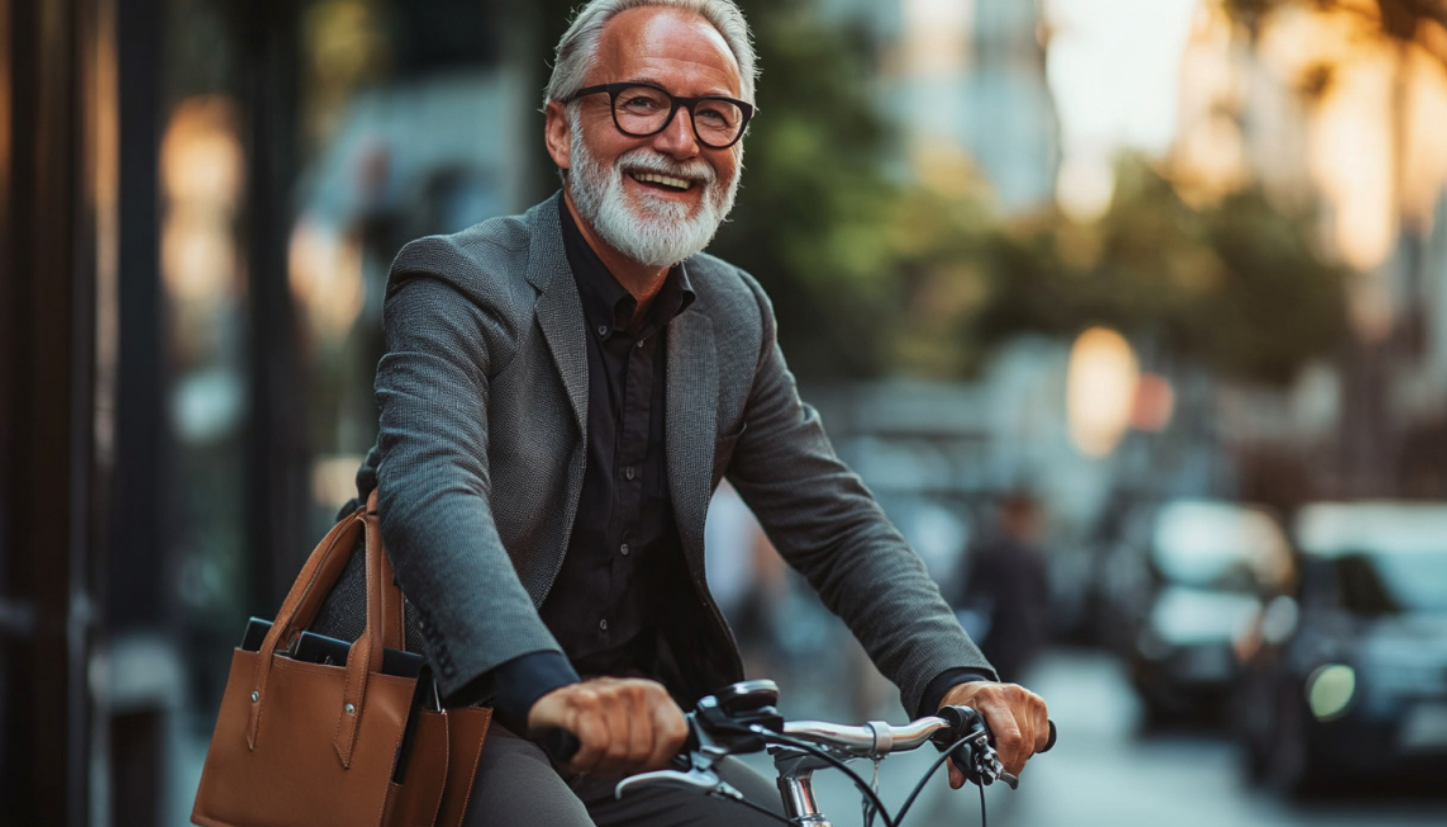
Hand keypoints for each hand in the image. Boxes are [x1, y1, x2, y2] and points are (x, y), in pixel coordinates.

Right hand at [527, 677, 687, 774]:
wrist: (551, 703)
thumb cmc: (595, 720)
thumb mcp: (630, 724)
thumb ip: (652, 742)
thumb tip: (666, 769)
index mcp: (653, 694)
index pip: (675, 733)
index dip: (659, 759)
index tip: (643, 765)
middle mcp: (634, 689)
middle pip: (642, 750)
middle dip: (621, 766)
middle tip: (606, 761)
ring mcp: (608, 693)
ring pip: (618, 751)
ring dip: (600, 765)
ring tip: (591, 757)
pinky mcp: (583, 701)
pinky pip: (596, 746)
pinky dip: (585, 761)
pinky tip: (579, 758)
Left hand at [937, 681, 1048, 787]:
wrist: (972, 687)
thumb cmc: (964, 703)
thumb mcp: (954, 724)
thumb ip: (955, 754)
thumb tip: (957, 780)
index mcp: (990, 697)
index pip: (1010, 736)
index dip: (1007, 760)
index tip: (998, 771)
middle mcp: (1012, 694)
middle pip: (1023, 742)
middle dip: (1013, 763)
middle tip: (1001, 770)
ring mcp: (1027, 698)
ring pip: (1033, 741)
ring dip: (1021, 756)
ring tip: (1007, 756)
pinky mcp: (1038, 704)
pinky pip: (1041, 737)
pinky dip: (1031, 747)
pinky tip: (1018, 744)